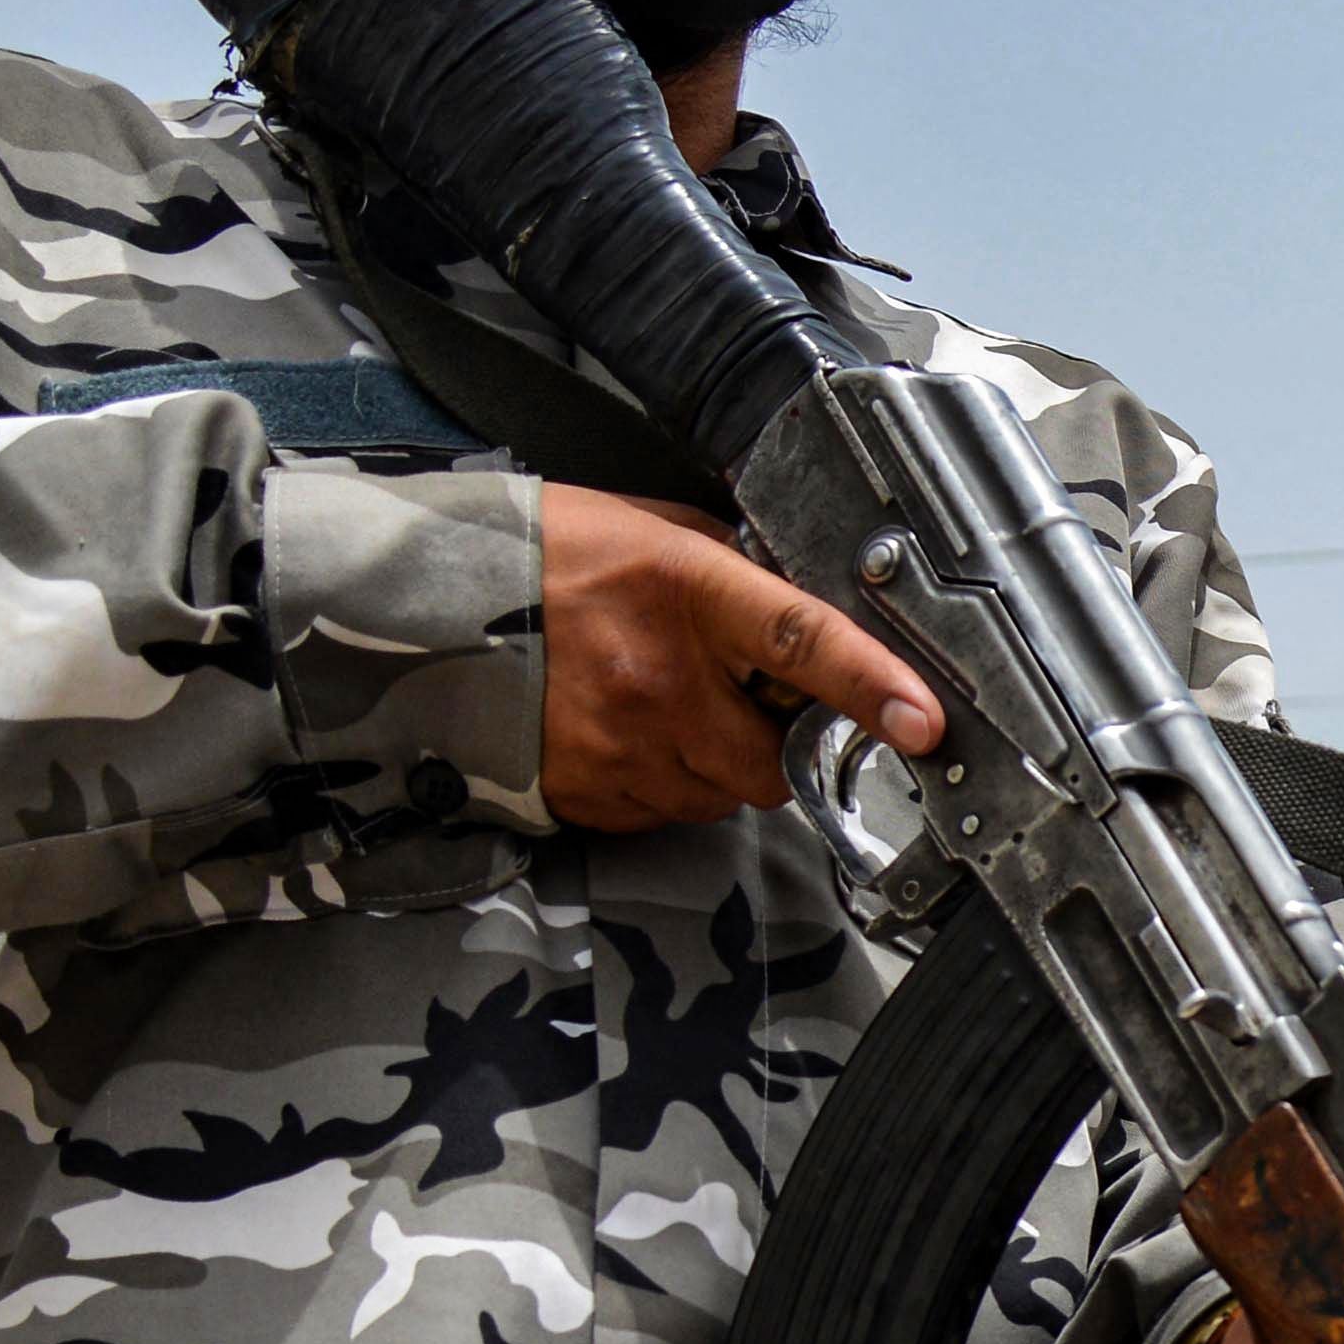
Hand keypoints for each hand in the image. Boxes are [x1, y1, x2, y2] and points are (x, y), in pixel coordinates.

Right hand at [534, 482, 941, 829]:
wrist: (420, 609)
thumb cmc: (539, 555)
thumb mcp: (647, 529)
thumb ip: (732, 568)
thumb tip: (803, 595)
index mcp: (684, 590)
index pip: (803, 642)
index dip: (871, 685)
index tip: (923, 722)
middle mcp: (657, 677)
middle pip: (771, 760)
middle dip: (772, 743)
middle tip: (734, 700)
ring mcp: (618, 744)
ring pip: (719, 796)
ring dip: (714, 764)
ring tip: (659, 706)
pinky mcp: (585, 792)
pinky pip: (662, 814)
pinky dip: (661, 785)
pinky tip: (622, 733)